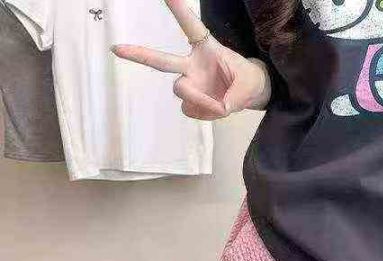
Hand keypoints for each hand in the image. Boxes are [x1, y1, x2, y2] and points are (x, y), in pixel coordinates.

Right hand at [111, 0, 270, 118]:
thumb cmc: (248, 80)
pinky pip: (191, 111)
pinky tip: (216, 109)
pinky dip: (205, 114)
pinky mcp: (191, 102)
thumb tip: (221, 108)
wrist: (249, 95)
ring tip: (222, 104)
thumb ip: (236, 96)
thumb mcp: (250, 84)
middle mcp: (192, 65)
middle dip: (139, 54)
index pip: (190, 26)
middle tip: (117, 48)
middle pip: (162, 61)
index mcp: (206, 48)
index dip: (177, 9)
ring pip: (182, 93)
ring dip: (201, 101)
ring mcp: (189, 84)